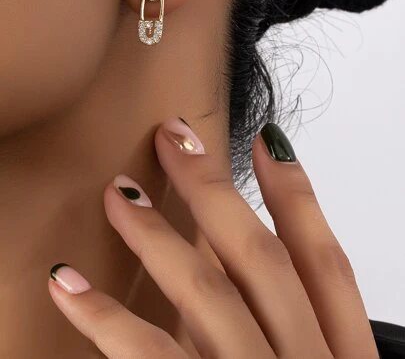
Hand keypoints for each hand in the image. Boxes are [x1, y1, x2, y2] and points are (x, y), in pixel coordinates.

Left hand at [48, 117, 378, 357]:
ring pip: (207, 296)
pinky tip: (68, 281)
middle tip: (175, 137)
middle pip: (260, 260)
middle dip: (216, 189)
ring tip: (120, 191)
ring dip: (159, 236)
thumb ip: (279, 325)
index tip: (265, 143)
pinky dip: (105, 319)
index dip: (298, 196)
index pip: (326, 262)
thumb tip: (228, 257)